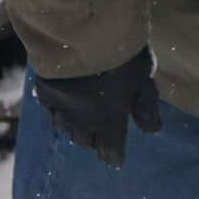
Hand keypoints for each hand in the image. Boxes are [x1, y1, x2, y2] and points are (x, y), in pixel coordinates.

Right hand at [33, 49, 162, 168]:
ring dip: (75, 129)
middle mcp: (82, 120)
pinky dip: (58, 111)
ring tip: (82, 126)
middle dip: (94, 142)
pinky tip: (61, 107)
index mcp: (109, 119)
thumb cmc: (122, 59)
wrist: (85, 37)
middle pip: (86, 141)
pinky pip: (51, 109)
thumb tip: (153, 130)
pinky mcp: (45, 93)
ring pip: (66, 128)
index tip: (114, 161)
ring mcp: (61, 107)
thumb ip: (145, 106)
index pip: (110, 148)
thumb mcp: (142, 81)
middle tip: (100, 140)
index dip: (113, 156)